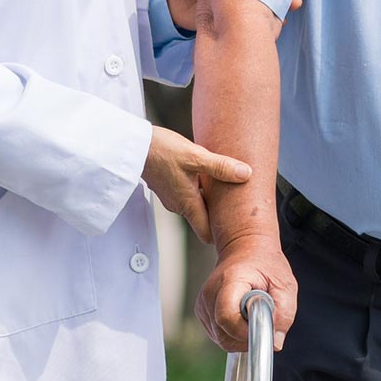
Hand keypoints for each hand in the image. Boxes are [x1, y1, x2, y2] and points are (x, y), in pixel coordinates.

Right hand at [142, 126, 251, 244]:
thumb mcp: (195, 156)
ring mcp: (172, 196)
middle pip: (204, 218)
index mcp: (188, 204)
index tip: (238, 231)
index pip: (207, 234)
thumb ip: (220, 166)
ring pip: (196, 203)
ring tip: (227, 186)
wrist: (134, 144)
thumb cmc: (162, 151)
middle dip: (220, 213)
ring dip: (210, 197)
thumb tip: (246, 174)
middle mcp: (179, 205)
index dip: (221, 236)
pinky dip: (199, 188)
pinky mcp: (167, 185)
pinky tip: (207, 174)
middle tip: (241, 205)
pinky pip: (188, 192)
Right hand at [196, 235, 297, 352]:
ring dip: (242, 336)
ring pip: (222, 339)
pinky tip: (243, 316)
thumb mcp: (285, 284)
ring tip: (253, 314)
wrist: (245, 249)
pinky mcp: (203, 313)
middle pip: (224, 335)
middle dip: (247, 338)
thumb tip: (275, 343)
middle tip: (263, 322)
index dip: (246, 332)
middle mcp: (210, 293)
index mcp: (229, 281)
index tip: (263, 327)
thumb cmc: (265, 265)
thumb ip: (284, 313)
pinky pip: (219, 336)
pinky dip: (234, 334)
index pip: (226, 317)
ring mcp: (203, 304)